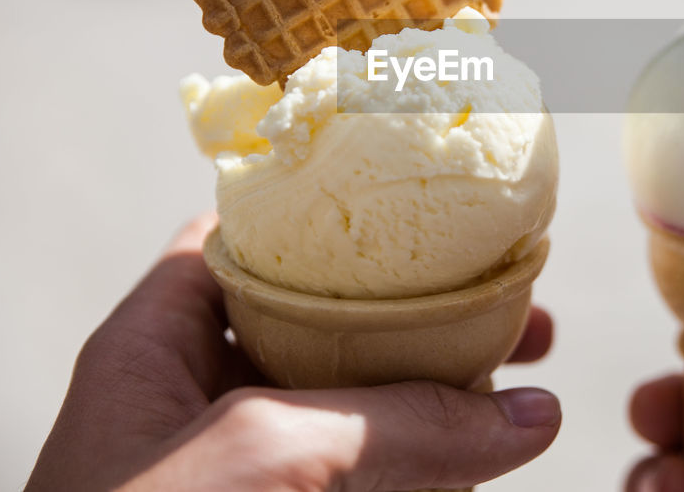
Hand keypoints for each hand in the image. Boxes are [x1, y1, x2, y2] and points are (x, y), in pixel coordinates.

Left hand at [27, 213, 559, 491]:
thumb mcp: (263, 457)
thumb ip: (394, 425)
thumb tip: (528, 414)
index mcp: (155, 350)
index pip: (240, 245)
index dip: (323, 221)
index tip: (415, 218)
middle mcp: (194, 406)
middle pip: (321, 331)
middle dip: (417, 323)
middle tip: (507, 317)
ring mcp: (235, 475)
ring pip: (352, 417)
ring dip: (434, 405)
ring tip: (516, 398)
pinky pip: (361, 484)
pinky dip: (419, 476)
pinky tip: (475, 472)